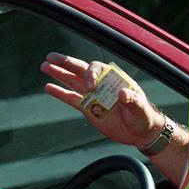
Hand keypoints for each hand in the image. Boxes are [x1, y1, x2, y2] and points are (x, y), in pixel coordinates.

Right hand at [40, 52, 161, 147]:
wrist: (140, 132)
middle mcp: (101, 84)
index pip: (97, 69)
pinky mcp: (87, 108)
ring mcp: (93, 95)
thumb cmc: (143, 116)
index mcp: (113, 79)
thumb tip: (122, 94)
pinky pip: (71, 98)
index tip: (90, 87)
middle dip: (66, 63)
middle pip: (80, 69)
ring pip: (72, 81)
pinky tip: (48, 87)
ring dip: (59, 74)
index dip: (90, 75)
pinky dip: (59, 92)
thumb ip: (132, 100)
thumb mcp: (140, 108)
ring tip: (44, 66)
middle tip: (50, 57)